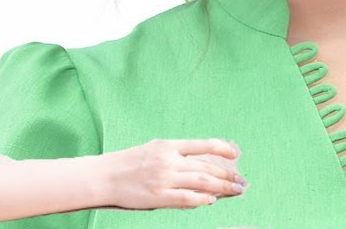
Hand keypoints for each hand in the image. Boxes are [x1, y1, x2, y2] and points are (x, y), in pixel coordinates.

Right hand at [100, 139, 245, 209]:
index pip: (202, 145)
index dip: (222, 149)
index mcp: (168, 145)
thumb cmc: (128, 163)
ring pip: (202, 182)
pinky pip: (187, 198)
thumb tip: (201, 164)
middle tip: (241, 180)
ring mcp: (165, 179)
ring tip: (235, 190)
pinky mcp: (159, 196)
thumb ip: (176, 155)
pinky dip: (202, 199)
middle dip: (227, 174)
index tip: (235, 154)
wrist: (104, 176)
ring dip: (222, 187)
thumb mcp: (154, 149)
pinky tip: (211, 200)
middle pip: (206, 167)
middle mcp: (169, 160)